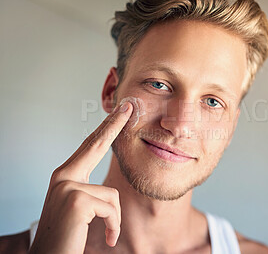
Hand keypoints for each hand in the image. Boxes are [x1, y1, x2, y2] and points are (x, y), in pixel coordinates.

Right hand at [29, 101, 133, 253]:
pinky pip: (112, 209)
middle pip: (96, 144)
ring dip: (114, 219)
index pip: (90, 146)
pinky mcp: (76, 200)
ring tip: (104, 235)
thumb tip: (109, 189)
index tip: (119, 112)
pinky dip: (113, 227)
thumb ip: (91, 192)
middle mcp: (63, 176)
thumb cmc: (66, 236)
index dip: (106, 128)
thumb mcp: (79, 209)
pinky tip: (105, 238)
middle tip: (128, 106)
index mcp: (66, 176)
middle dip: (114, 124)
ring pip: (113, 196)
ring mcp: (68, 186)